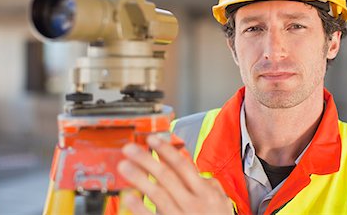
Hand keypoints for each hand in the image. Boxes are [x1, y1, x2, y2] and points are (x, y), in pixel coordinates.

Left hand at [117, 134, 232, 214]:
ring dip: (139, 178)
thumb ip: (210, 186)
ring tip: (124, 166)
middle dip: (146, 160)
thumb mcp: (223, 203)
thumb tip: (197, 171)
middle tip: (130, 149)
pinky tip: (129, 197)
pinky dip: (141, 208)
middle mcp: (194, 203)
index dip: (166, 151)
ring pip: (158, 194)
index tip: (151, 139)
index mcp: (206, 193)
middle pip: (167, 177)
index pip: (183, 166)